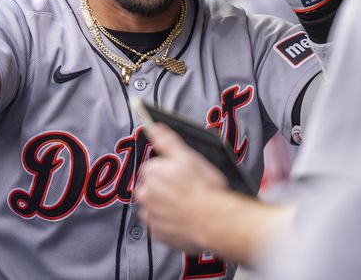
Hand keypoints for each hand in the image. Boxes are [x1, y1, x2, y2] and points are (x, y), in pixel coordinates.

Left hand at [135, 124, 227, 251]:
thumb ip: (168, 141)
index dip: (170, 169)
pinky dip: (168, 221)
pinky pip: (159, 224)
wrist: (215, 221)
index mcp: (151, 172)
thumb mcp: (189, 157)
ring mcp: (150, 215)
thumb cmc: (205, 188)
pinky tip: (183, 217)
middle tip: (187, 189)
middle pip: (152, 186)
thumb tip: (155, 127)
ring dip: (166, 205)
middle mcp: (145, 194)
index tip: (182, 175)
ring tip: (186, 204)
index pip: (154, 166)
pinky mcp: (156, 233)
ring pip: (155, 205)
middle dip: (166, 187)